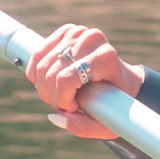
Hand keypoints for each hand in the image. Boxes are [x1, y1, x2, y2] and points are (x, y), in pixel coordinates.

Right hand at [26, 23, 146, 139]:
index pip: (65, 80)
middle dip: (52, 97)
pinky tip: (48, 83)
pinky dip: (37, 74)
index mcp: (106, 57)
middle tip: (65, 105)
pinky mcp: (66, 31)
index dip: (62, 100)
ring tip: (59, 96)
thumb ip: (82, 127)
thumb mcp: (106, 124)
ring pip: (41, 66)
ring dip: (44, 87)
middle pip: (51, 74)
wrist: (123, 81)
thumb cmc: (116, 104)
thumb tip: (54, 116)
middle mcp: (92, 38)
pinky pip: (38, 54)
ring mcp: (78, 32)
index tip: (74, 109)